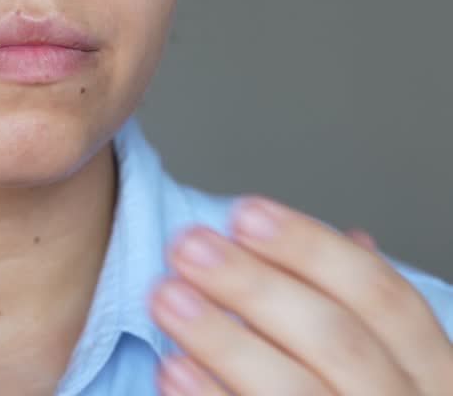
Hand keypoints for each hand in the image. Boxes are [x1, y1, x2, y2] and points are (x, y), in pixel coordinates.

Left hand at [148, 196, 452, 394]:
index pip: (383, 296)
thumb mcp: (399, 368)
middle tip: (188, 245)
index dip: (311, 248)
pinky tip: (171, 366)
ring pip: (292, 391)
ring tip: (164, 295)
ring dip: (224, 339)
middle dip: (256, 285)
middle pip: (334, 338)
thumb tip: (357, 236)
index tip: (243, 212)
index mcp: (435, 373)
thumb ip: (372, 315)